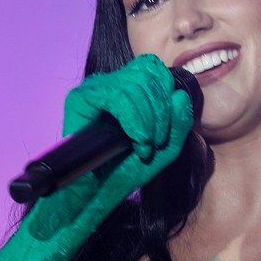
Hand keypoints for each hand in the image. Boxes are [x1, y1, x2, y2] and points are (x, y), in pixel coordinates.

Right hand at [27, 53, 195, 240]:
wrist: (99, 192)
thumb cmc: (128, 168)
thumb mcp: (165, 147)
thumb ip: (179, 123)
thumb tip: (180, 95)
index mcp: (129, 86)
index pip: (154, 68)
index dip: (166, 95)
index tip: (165, 130)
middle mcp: (111, 82)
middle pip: (148, 74)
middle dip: (160, 112)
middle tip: (155, 142)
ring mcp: (94, 88)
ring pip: (134, 85)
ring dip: (148, 120)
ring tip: (144, 146)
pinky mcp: (80, 99)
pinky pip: (116, 96)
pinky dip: (133, 120)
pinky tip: (136, 140)